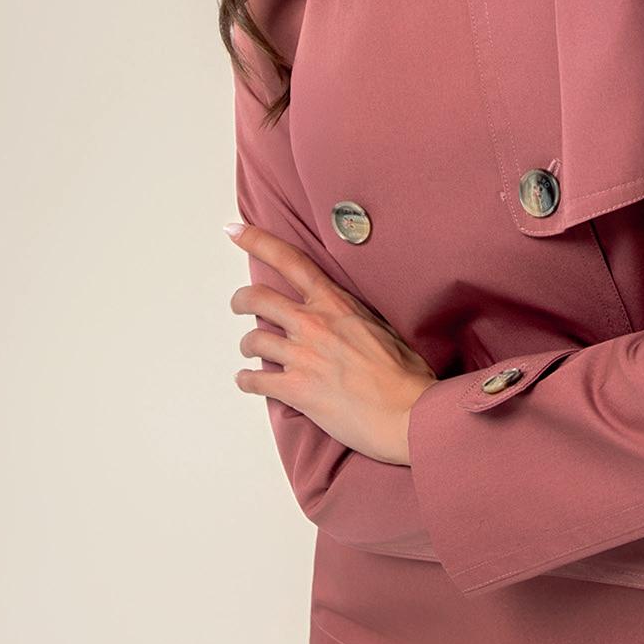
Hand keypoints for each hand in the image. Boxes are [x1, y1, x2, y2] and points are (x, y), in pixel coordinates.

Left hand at [227, 223, 437, 464]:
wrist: (408, 412)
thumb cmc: (405, 374)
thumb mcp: (381, 327)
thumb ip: (352, 318)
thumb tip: (343, 320)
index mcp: (335, 303)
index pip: (289, 261)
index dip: (257, 241)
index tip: (235, 232)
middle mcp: (312, 324)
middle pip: (257, 299)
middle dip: (241, 300)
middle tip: (238, 304)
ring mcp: (301, 356)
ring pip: (252, 340)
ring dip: (248, 345)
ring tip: (251, 351)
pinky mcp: (295, 389)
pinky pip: (255, 381)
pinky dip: (246, 381)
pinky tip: (247, 381)